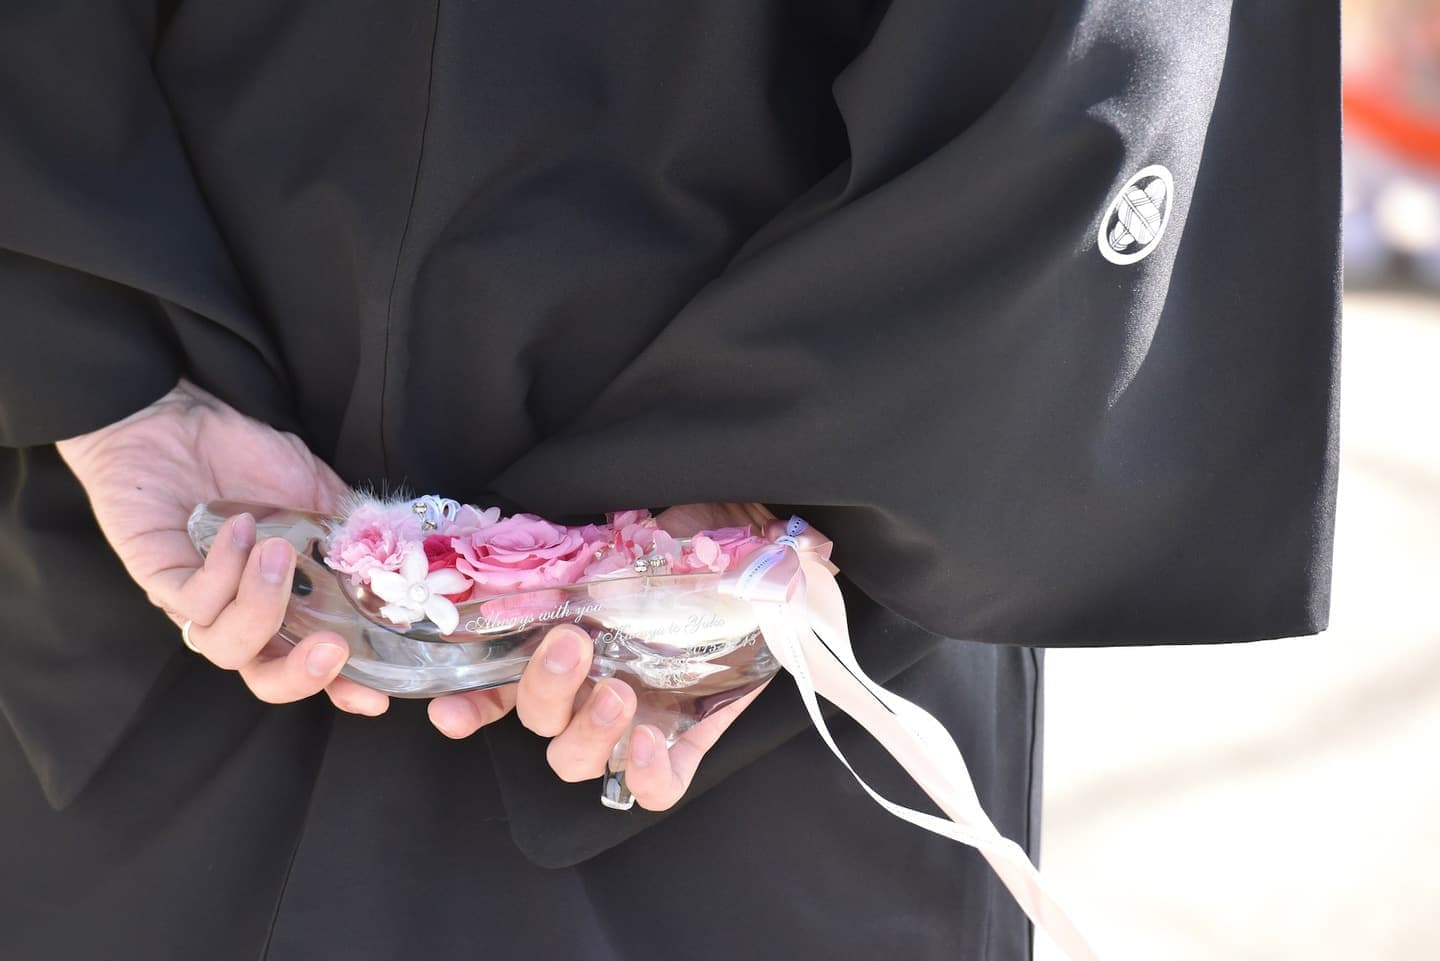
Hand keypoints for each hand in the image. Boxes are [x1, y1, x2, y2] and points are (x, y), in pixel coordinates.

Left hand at [54, 378, 389, 715]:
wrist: (173, 418)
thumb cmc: (245, 457)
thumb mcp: (317, 492)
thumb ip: (352, 530)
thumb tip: (399, 554)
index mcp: (284, 601)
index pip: (309, 662)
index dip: (342, 688)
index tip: (374, 695)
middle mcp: (241, 612)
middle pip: (264, 679)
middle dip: (301, 675)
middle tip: (331, 649)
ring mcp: (198, 601)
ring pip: (227, 647)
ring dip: (262, 604)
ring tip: (278, 550)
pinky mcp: (159, 578)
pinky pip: (194, 601)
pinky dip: (224, 568)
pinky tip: (240, 527)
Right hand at [426, 501, 775, 810]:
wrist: (757, 552)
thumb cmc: (683, 538)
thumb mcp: (625, 534)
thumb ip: (578, 550)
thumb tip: (540, 547)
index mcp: (559, 646)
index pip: (493, 690)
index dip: (467, 707)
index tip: (449, 711)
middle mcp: (585, 691)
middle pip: (538, 722)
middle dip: (546, 690)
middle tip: (574, 645)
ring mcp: (632, 722)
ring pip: (579, 760)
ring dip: (588, 731)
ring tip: (618, 692)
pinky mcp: (686, 742)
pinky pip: (654, 790)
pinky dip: (645, 778)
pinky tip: (649, 744)